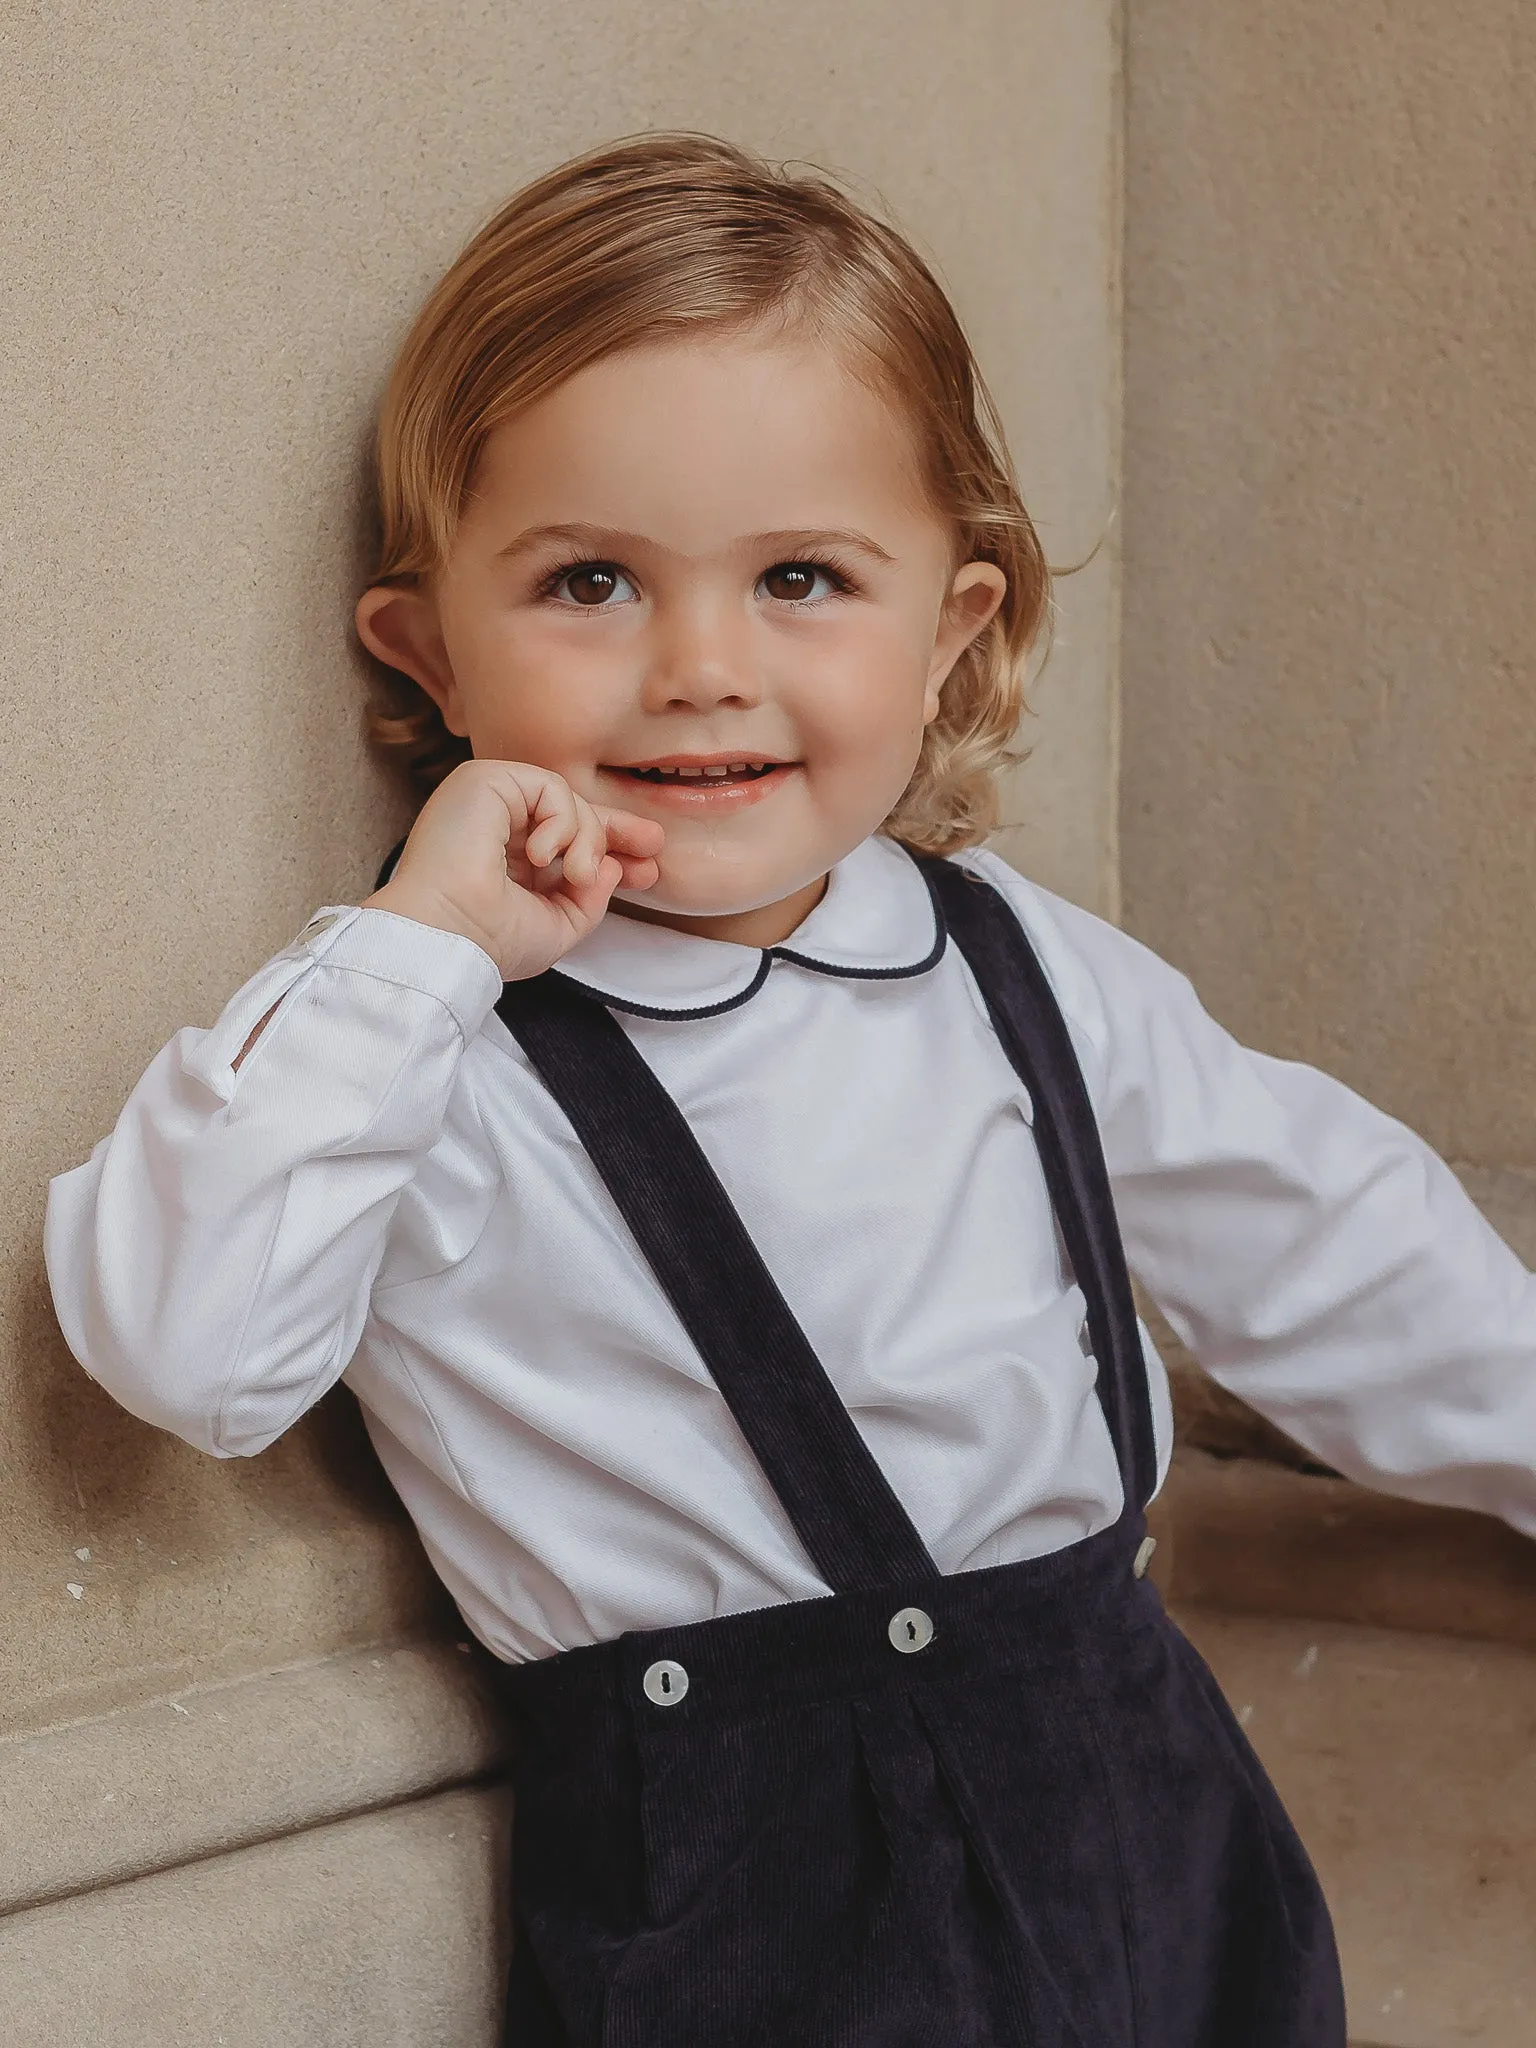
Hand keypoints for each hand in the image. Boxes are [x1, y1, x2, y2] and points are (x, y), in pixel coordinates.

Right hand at [364, 759, 664, 980]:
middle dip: (614, 830)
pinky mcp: (484, 780)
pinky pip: (551, 787)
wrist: (449, 935)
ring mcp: (488, 801)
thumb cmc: (489, 941)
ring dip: (586, 840)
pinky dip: (561, 823)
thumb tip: (610, 866)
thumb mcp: (556, 927)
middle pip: (569, 812)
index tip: (647, 865)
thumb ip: (588, 900)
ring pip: (566, 801)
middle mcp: (495, 826)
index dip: (606, 847)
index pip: (563, 841)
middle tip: (651, 846)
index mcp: (505, 860)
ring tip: (575, 875)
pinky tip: (541, 856)